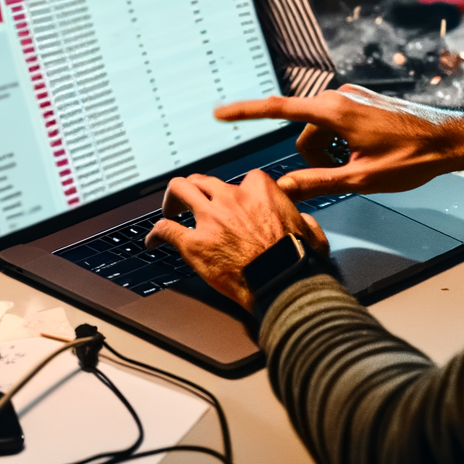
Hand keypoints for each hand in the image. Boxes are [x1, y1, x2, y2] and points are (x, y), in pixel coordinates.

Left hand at [143, 170, 328, 310]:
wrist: (283, 284)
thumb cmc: (296, 261)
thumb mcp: (310, 231)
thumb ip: (302, 220)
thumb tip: (303, 222)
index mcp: (260, 190)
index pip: (243, 179)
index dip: (236, 192)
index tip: (235, 202)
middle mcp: (231, 198)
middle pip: (204, 180)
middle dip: (197, 189)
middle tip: (192, 201)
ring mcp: (209, 218)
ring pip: (180, 190)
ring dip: (173, 199)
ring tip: (170, 209)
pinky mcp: (193, 243)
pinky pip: (166, 229)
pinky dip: (156, 233)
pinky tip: (153, 239)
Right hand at [213, 85, 463, 201]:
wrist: (452, 140)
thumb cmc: (412, 159)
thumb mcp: (362, 179)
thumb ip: (316, 183)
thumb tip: (280, 189)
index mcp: (333, 111)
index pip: (277, 110)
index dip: (245, 112)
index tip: (218, 113)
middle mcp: (338, 97)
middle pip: (303, 133)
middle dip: (314, 159)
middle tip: (347, 176)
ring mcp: (351, 98)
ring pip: (319, 133)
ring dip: (330, 154)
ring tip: (362, 167)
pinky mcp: (361, 103)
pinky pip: (335, 127)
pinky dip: (342, 145)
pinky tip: (368, 157)